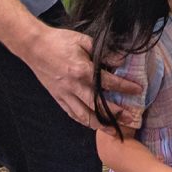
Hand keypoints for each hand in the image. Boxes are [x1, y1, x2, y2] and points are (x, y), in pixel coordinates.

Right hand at [26, 24, 142, 129]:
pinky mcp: (58, 98)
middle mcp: (75, 86)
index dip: (125, 87)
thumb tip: (120, 61)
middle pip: (99, 105)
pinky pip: (72, 114)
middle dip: (116, 114)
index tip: (138, 90)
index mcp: (83, 70)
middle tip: (132, 120)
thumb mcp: (83, 41)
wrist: (34, 46)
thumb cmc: (59, 40)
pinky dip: (84, 121)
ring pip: (85, 116)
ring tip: (114, 131)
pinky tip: (93, 125)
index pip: (109, 82)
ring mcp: (65, 94)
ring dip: (101, 125)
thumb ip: (103, 53)